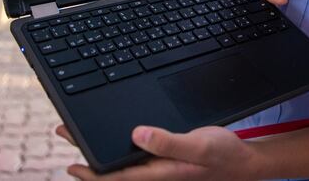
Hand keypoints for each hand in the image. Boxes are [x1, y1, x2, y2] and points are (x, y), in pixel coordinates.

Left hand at [56, 124, 262, 180]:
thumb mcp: (197, 144)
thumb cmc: (223, 155)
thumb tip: (136, 135)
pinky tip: (116, 138)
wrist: (245, 161)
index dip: (90, 173)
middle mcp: (156, 172)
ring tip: (80, 134)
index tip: (69, 163)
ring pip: (121, 161)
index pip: (116, 177)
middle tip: (63, 132)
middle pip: (113, 168)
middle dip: (87, 153)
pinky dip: (118, 147)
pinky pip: (135, 156)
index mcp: (159, 173)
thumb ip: (167, 142)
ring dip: (100, 149)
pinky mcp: (167, 159)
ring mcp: (161, 167)